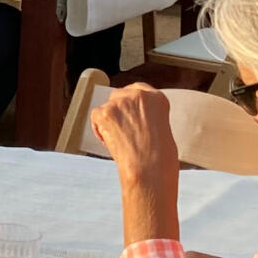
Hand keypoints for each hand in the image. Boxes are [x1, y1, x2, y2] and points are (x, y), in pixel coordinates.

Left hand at [90, 83, 179, 226]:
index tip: (130, 111)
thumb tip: (134, 116)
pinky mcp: (104, 113)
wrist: (149, 168)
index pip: (138, 89)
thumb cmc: (159, 156)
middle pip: (119, 95)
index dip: (131, 102)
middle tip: (122, 129)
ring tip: (120, 140)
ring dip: (110, 121)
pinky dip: (99, 129)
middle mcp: (138, 95)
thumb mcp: (161, 126)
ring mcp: (120, 103)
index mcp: (157, 98)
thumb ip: (148, 115)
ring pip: (107, 107)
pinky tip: (111, 141)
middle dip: (119, 110)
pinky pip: (96, 117)